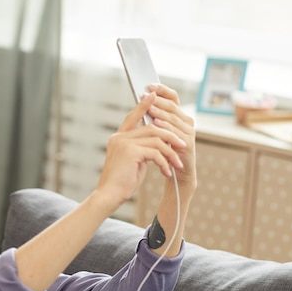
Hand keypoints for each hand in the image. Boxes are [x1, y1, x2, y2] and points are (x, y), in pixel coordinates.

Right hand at [92, 86, 190, 213]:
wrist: (109, 195)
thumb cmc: (121, 182)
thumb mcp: (133, 162)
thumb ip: (141, 149)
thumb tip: (157, 143)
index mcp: (118, 138)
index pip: (132, 116)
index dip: (144, 105)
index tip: (154, 95)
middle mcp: (119, 137)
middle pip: (151, 127)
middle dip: (170, 136)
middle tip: (182, 145)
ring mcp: (124, 143)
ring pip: (156, 139)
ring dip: (170, 152)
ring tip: (177, 164)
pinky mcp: (130, 152)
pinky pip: (155, 152)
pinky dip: (164, 162)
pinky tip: (166, 172)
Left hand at [146, 84, 196, 189]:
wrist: (176, 174)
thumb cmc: (165, 152)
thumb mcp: (158, 133)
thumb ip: (153, 118)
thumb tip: (141, 102)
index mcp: (179, 117)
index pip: (173, 98)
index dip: (162, 90)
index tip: (150, 85)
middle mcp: (186, 122)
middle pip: (172, 105)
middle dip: (158, 99)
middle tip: (145, 95)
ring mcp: (188, 132)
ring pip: (173, 117)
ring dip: (160, 112)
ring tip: (149, 107)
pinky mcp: (187, 143)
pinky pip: (175, 132)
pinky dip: (164, 127)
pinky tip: (155, 123)